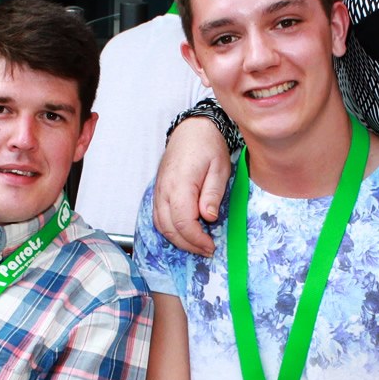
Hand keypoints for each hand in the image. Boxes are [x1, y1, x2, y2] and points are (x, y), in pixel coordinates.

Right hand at [151, 116, 231, 256]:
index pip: (183, 222)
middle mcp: (164, 190)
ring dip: (178, 240)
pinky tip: (185, 234)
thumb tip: (208, 218)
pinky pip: (159, 217)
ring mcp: (159, 191)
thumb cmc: (208, 147)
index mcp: (180, 184)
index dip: (196, 239)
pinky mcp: (159, 192)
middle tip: (207, 250)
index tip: (211, 246)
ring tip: (198, 245)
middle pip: (169, 228)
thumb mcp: (219, 169)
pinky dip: (171, 230)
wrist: (192, 129)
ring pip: (161, 225)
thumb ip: (213, 194)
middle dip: (188, 244)